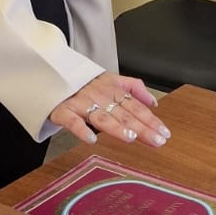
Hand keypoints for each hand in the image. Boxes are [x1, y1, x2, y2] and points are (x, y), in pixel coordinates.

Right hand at [50, 71, 169, 147]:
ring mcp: (81, 103)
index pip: (136, 107)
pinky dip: (81, 130)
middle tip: (156, 140)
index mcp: (112, 90)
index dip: (151, 120)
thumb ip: (133, 88)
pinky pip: (72, 121)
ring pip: (101, 117)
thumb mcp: (110, 80)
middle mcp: (100, 96)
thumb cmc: (83, 82)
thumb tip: (153, 102)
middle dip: (141, 127)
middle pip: (124, 114)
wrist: (51, 74)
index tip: (164, 133)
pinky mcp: (63, 111)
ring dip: (116, 127)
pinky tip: (91, 139)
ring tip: (130, 137)